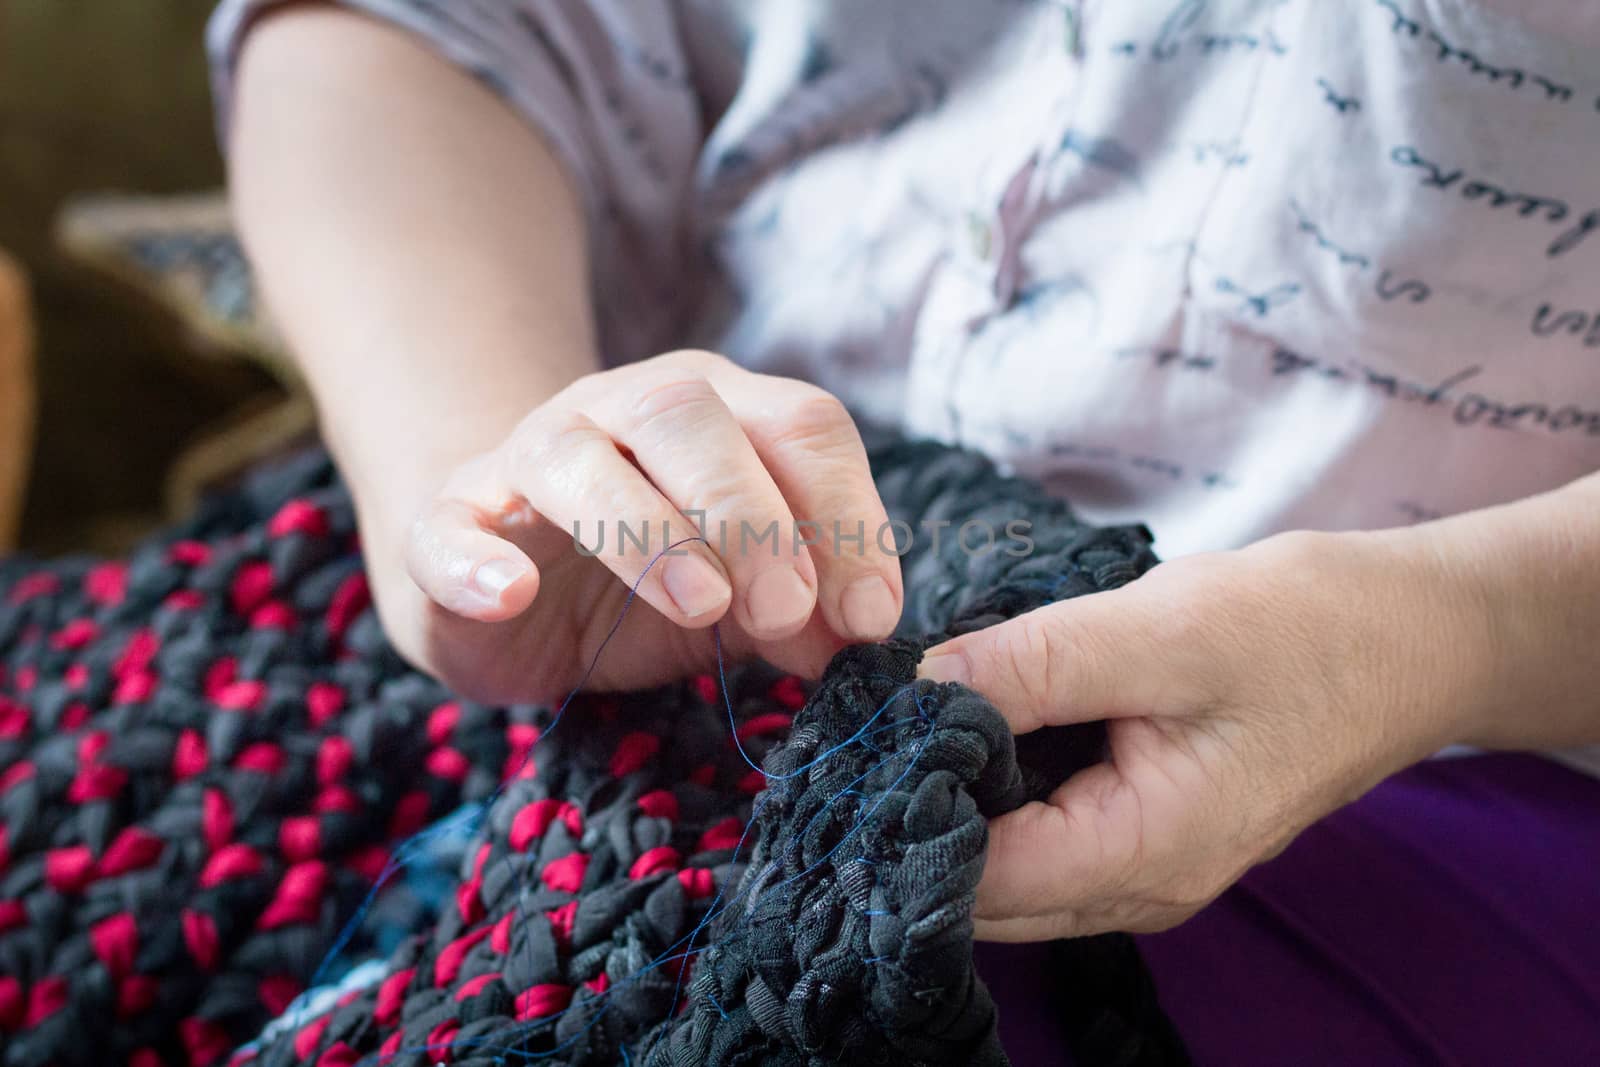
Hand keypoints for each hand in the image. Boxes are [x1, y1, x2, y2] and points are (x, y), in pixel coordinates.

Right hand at [368, 350, 903, 702]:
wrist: (512, 582)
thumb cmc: (653, 581)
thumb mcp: (746, 598)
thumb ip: (804, 607)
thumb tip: (855, 636)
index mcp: (719, 412)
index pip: (802, 424)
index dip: (847, 514)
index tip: (868, 616)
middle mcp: (624, 409)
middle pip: (690, 413)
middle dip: (751, 514)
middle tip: (783, 611)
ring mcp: (528, 456)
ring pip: (576, 455)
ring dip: (645, 530)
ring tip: (698, 607)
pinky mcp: (451, 519)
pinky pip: (452, 524)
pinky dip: (476, 557)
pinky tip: (510, 594)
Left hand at [918, 529, 1494, 938]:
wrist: (1410, 637)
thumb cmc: (1305, 631)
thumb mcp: (1162, 631)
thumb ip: (1033, 666)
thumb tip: (918, 693)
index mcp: (1146, 853)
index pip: (978, 877)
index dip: (905, 813)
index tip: (859, 740)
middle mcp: (1139, 885)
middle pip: (982, 888)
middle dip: (918, 814)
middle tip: (871, 723)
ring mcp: (1146, 866)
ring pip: (1008, 866)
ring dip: (957, 799)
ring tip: (913, 715)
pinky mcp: (1148, 829)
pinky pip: (1045, 833)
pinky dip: (1001, 787)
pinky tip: (978, 720)